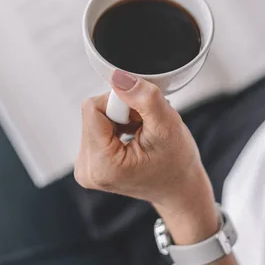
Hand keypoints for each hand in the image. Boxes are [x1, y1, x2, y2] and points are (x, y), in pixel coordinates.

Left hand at [75, 70, 214, 223]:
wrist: (179, 187)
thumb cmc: (177, 163)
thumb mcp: (167, 126)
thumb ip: (144, 98)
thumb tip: (118, 77)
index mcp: (102, 165)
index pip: (93, 108)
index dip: (120, 103)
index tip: (141, 115)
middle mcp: (86, 169)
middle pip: (93, 113)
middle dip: (121, 112)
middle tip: (144, 125)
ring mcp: (85, 167)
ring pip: (95, 117)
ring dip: (120, 117)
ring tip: (140, 133)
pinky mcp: (89, 161)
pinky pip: (96, 126)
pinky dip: (116, 125)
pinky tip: (133, 137)